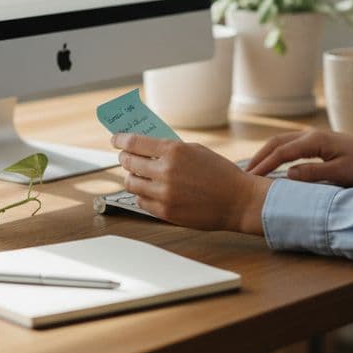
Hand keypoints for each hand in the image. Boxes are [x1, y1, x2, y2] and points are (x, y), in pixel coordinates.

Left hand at [112, 133, 272, 234]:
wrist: (238, 201)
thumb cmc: (221, 174)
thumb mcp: (197, 151)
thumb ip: (172, 149)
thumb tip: (148, 149)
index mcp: (174, 151)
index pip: (134, 143)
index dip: (120, 140)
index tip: (115, 139)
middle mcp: (165, 171)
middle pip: (129, 163)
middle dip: (124, 158)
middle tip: (125, 157)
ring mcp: (163, 194)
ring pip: (131, 184)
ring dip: (132, 178)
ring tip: (137, 176)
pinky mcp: (165, 212)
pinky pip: (141, 202)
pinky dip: (142, 195)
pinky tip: (149, 191)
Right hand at [244, 129, 352, 186]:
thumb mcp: (340, 173)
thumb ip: (313, 174)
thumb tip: (287, 175)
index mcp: (315, 140)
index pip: (282, 152)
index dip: (264, 165)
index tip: (250, 178)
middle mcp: (310, 134)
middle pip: (276, 142)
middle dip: (259, 157)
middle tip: (243, 174)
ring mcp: (312, 135)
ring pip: (281, 141)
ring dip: (265, 154)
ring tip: (252, 170)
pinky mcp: (315, 141)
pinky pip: (289, 144)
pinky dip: (275, 152)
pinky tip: (271, 164)